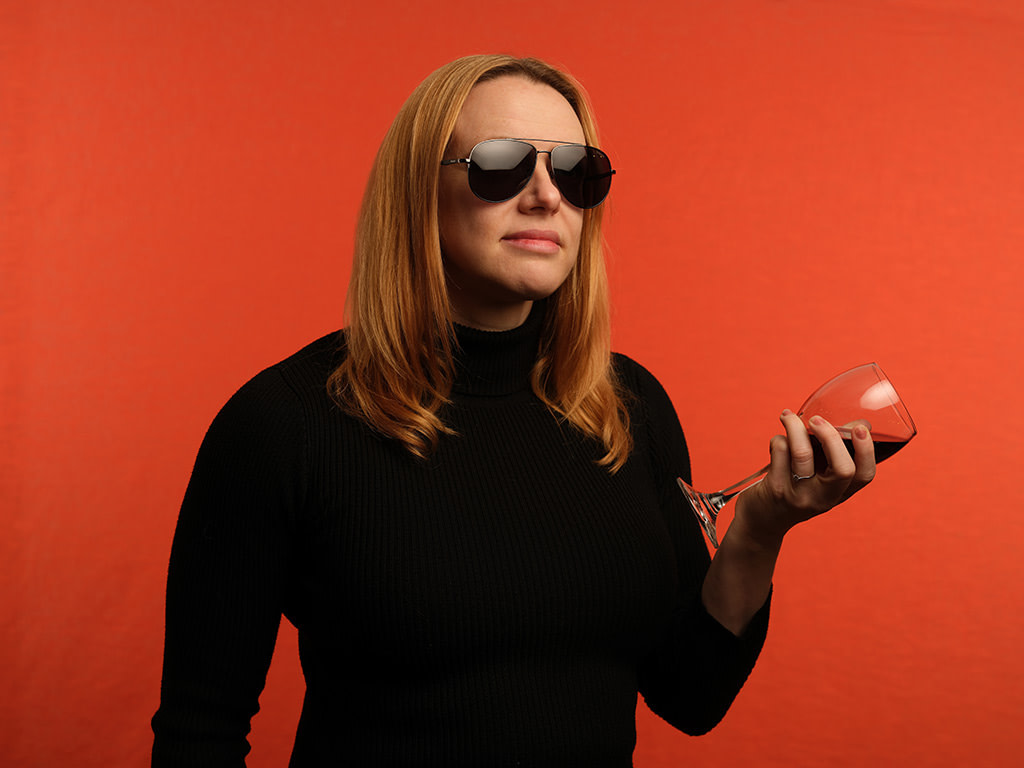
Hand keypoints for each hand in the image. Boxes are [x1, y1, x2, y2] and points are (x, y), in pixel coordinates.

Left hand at [735, 409, 875, 544]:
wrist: (762, 520)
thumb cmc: (794, 488)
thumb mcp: (820, 479)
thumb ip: (836, 454)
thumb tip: (861, 424)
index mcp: (839, 493)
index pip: (864, 476)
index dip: (867, 451)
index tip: (860, 428)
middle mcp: (823, 498)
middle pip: (841, 469)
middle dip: (831, 436)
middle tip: (817, 419)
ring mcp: (799, 495)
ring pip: (803, 454)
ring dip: (795, 427)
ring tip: (788, 416)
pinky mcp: (776, 489)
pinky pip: (780, 451)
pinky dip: (778, 439)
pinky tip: (777, 442)